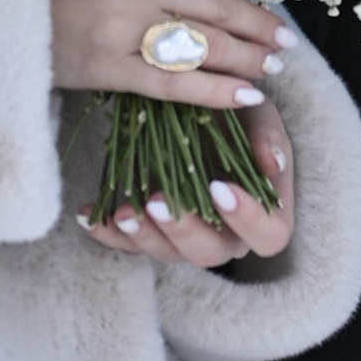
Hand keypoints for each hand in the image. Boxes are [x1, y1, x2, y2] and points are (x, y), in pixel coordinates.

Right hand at [47, 0, 294, 109]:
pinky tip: (245, 96)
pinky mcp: (108, 64)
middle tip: (285, 40)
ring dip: (246, 58)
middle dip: (259, 25)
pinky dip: (216, 91)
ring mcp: (123, 22)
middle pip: (219, 4)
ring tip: (270, 67)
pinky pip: (174, 82)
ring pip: (204, 45)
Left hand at [80, 100, 294, 271]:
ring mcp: (185, 236)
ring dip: (143, 235)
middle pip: (211, 254)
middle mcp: (226, 235)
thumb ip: (267, 137)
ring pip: (167, 254)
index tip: (220, 188)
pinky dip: (107, 231)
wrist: (198, 105)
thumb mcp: (257, 113)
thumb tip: (272, 165)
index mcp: (263, 213)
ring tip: (123, 212)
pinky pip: (128, 245)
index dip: (248, 220)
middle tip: (157, 202)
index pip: (269, 236)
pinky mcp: (150, 230)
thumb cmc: (236, 111)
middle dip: (182, 231)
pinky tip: (88, 214)